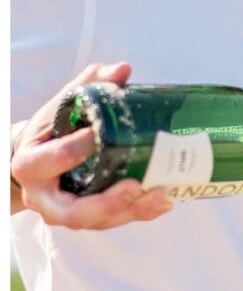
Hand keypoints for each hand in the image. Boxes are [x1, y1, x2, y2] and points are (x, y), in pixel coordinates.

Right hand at [11, 62, 172, 229]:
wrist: (36, 161)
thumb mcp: (60, 106)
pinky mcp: (88, 220)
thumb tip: (123, 69)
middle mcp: (45, 198)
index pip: (56, 158)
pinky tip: (164, 201)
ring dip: (132, 211)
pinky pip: (114, 222)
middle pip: (74, 212)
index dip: (80, 147)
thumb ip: (89, 85)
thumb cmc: (50, 131)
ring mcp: (66, 214)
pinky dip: (141, 213)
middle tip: (135, 185)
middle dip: (107, 202)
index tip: (101, 133)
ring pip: (99, 222)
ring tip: (162, 194)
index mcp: (31, 165)